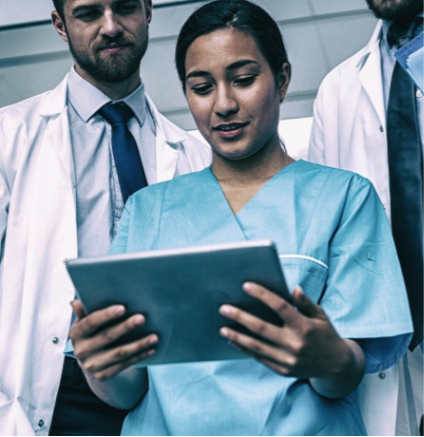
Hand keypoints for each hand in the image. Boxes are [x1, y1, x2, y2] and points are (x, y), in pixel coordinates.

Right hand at [70, 301, 157, 380]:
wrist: (91, 361)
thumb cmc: (93, 333)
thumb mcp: (86, 322)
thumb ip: (84, 311)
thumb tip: (75, 302)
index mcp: (77, 333)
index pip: (91, 322)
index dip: (107, 315)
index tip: (123, 308)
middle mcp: (81, 350)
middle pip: (107, 336)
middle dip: (126, 327)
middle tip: (142, 318)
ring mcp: (92, 365)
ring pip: (119, 353)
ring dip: (138, 344)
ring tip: (154, 337)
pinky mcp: (103, 375)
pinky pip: (124, 364)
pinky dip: (139, 356)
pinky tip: (151, 349)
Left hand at [219, 283, 351, 379]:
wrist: (336, 366)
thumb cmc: (326, 335)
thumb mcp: (320, 316)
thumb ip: (305, 303)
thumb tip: (293, 288)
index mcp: (305, 327)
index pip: (280, 307)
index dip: (262, 295)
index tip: (246, 285)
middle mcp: (295, 344)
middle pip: (262, 328)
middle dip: (241, 317)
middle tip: (223, 308)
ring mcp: (288, 359)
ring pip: (257, 346)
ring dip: (237, 337)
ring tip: (222, 328)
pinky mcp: (283, 370)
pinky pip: (260, 358)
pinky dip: (245, 349)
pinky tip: (233, 341)